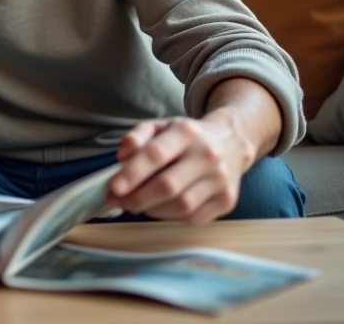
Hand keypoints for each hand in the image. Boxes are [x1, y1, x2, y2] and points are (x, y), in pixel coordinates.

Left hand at [107, 115, 255, 224]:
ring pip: (180, 206)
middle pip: (168, 186)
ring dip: (151, 210)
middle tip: (116, 201)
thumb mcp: (160, 125)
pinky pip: (192, 218)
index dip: (132, 174)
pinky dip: (169, 216)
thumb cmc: (187, 137)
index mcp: (187, 133)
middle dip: (137, 198)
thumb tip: (122, 155)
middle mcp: (208, 156)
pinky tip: (158, 208)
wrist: (231, 143)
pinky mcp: (227, 201)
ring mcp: (221, 180)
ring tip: (135, 204)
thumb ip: (137, 136)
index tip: (113, 188)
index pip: (156, 155)